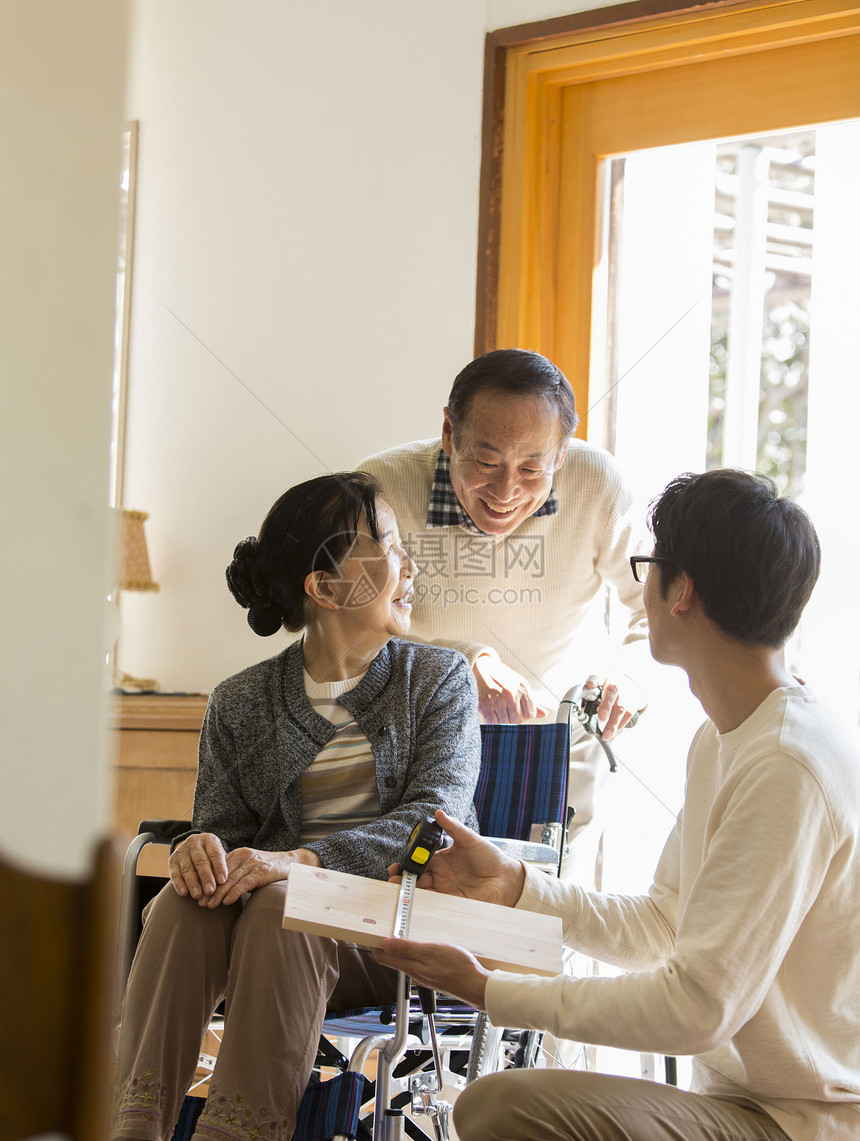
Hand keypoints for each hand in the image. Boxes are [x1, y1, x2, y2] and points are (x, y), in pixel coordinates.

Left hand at [169, 835, 320, 906]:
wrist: (291, 863)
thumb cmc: (268, 869)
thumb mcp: (249, 868)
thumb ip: (235, 875)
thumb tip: (216, 892)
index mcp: (238, 854)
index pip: (217, 868)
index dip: (206, 882)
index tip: (197, 896)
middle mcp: (244, 856)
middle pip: (222, 875)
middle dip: (210, 890)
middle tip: (200, 904)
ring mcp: (253, 863)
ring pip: (231, 880)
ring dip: (219, 894)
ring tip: (209, 906)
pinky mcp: (262, 871)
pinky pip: (244, 883)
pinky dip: (234, 893)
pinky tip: (227, 902)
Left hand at [373, 937, 489, 1009]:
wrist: (476, 986)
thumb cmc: (457, 969)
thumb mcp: (430, 952)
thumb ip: (408, 949)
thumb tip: (386, 944)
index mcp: (410, 967)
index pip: (383, 957)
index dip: (373, 945)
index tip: (368, 932)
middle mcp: (415, 972)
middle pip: (392, 959)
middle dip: (384, 945)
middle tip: (382, 929)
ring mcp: (424, 974)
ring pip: (405, 960)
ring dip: (398, 947)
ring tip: (398, 933)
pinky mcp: (434, 973)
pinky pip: (417, 961)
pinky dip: (412, 951)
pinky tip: (420, 944)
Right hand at [389, 810, 524, 907]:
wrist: (506, 878)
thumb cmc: (490, 857)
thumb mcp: (470, 839)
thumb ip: (454, 828)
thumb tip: (439, 812)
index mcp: (441, 859)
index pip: (419, 860)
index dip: (407, 862)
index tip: (396, 864)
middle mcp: (440, 875)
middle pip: (416, 877)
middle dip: (402, 878)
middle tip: (393, 877)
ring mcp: (445, 889)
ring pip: (421, 891)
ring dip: (409, 891)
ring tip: (399, 888)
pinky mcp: (452, 903)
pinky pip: (434, 904)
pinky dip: (423, 903)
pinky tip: (415, 900)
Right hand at [474, 654, 548, 723]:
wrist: (480, 667)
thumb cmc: (502, 678)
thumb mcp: (519, 685)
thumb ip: (531, 701)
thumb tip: (545, 714)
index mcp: (523, 687)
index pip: (530, 714)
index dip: (524, 716)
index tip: (517, 711)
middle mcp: (512, 693)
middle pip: (518, 720)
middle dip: (513, 719)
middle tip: (506, 712)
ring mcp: (498, 699)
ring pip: (505, 723)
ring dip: (501, 721)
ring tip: (497, 710)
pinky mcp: (485, 704)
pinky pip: (493, 722)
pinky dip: (491, 721)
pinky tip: (490, 711)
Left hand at [583, 673, 645, 740]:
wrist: (630, 685)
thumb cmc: (608, 689)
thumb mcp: (598, 688)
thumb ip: (589, 697)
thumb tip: (581, 713)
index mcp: (603, 677)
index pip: (598, 676)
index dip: (594, 680)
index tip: (590, 684)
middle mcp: (616, 682)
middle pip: (612, 692)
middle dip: (606, 706)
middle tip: (601, 718)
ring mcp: (627, 690)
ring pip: (621, 706)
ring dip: (614, 722)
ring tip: (606, 734)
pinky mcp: (635, 700)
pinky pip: (629, 713)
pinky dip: (621, 723)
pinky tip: (616, 730)